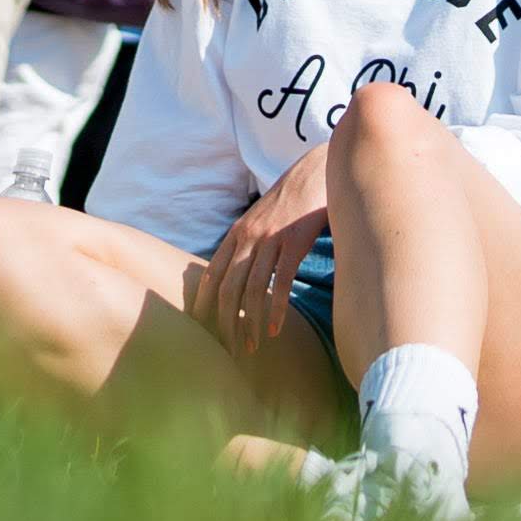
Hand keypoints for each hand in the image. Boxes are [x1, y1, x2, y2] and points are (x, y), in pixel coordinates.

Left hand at [194, 146, 330, 357]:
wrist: (319, 169)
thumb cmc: (292, 200)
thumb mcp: (261, 219)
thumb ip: (247, 243)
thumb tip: (239, 275)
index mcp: (236, 233)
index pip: (211, 276)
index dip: (204, 306)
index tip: (202, 332)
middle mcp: (248, 237)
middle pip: (227, 289)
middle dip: (224, 323)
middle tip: (228, 351)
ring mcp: (271, 239)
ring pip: (252, 289)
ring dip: (249, 322)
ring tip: (251, 346)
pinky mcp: (295, 241)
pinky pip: (281, 281)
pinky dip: (276, 308)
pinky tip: (275, 328)